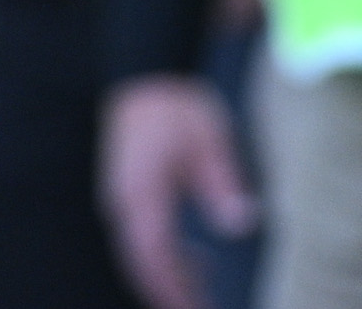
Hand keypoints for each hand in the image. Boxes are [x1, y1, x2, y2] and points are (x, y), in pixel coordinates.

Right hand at [101, 74, 256, 308]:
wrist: (146, 75)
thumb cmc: (176, 106)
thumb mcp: (208, 139)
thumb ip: (221, 183)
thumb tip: (239, 224)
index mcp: (142, 192)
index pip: (153, 253)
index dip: (172, 287)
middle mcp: (125, 200)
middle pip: (141, 260)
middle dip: (167, 290)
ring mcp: (122, 196)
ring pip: (140, 251)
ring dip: (166, 275)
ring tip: (203, 293)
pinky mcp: (128, 191)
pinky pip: (141, 235)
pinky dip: (164, 256)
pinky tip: (195, 259)